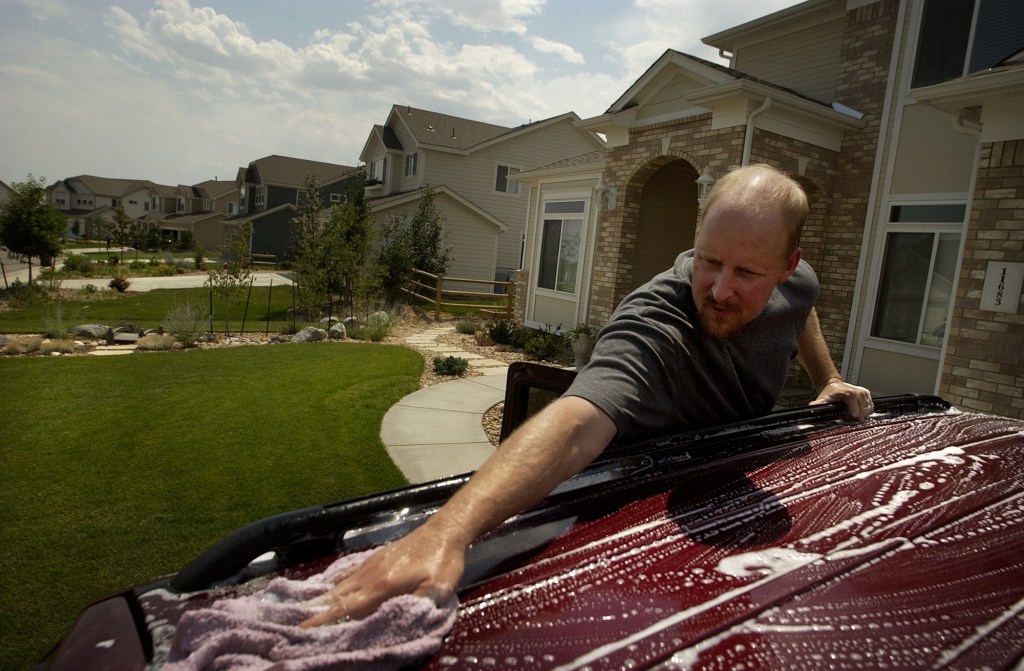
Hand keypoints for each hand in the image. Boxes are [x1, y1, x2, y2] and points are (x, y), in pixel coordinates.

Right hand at [299, 525, 463, 626]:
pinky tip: (325, 587)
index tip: (302, 628)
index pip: (346, 607)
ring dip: (320, 599)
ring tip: (301, 610)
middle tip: (293, 625)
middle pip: (336, 597)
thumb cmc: (443, 562)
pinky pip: (347, 573)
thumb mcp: (438, 588)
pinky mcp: (374, 558)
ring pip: (339, 585)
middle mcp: (370, 575)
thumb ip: (417, 605)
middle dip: (314, 612)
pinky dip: (333, 582)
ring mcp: (370, 565)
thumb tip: (396, 622)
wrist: (443, 531)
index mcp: (382, 586)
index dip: (323, 619)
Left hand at [810, 379, 873, 420]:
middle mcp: (859, 393)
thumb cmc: (830, 392)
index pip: (855, 414)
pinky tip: (857, 410)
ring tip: (851, 412)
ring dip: (859, 414)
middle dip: (854, 418)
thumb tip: (812, 407)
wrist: (833, 384)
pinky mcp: (867, 394)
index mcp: (850, 395)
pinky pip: (870, 407)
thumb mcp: (824, 399)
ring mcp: (864, 393)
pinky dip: (865, 411)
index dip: (848, 418)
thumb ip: (819, 404)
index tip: (843, 417)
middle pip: (861, 414)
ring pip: (867, 412)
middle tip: (846, 415)